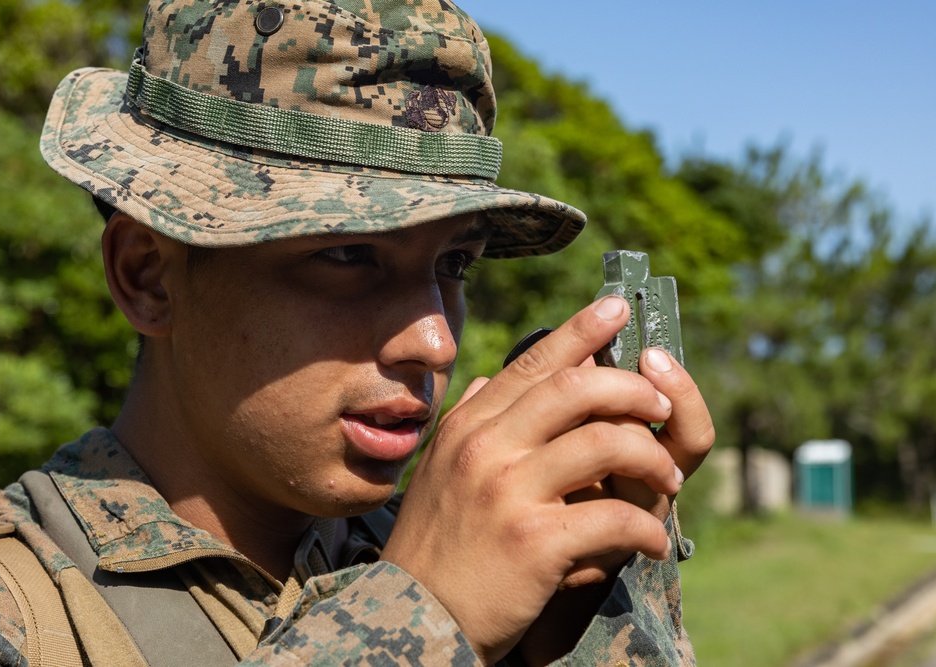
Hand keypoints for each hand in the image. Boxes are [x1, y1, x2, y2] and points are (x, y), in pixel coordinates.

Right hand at [381, 296, 682, 663]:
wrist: (413, 618)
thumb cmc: (435, 545)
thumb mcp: (441, 470)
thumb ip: (471, 421)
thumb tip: (493, 381)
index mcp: (470, 427)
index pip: (532, 364)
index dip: (580, 331)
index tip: (616, 308)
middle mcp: (487, 448)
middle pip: (577, 389)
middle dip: (634, 388)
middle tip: (661, 403)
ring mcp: (509, 491)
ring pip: (606, 441)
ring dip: (653, 459)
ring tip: (668, 482)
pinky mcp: (535, 540)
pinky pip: (614, 516)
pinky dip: (646, 530)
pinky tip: (651, 545)